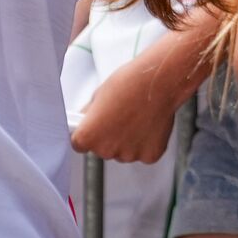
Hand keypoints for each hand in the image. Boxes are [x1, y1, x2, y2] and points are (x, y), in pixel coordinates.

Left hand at [70, 32, 204, 163]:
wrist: (158, 81)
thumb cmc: (129, 83)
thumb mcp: (99, 94)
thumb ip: (90, 114)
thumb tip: (86, 120)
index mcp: (88, 136)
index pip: (79, 144)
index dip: (87, 133)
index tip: (94, 126)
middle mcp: (106, 150)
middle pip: (102, 149)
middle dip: (108, 136)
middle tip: (120, 116)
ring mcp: (129, 155)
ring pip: (123, 152)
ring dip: (127, 140)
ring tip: (137, 117)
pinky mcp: (149, 156)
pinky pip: (142, 152)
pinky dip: (145, 142)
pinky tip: (148, 124)